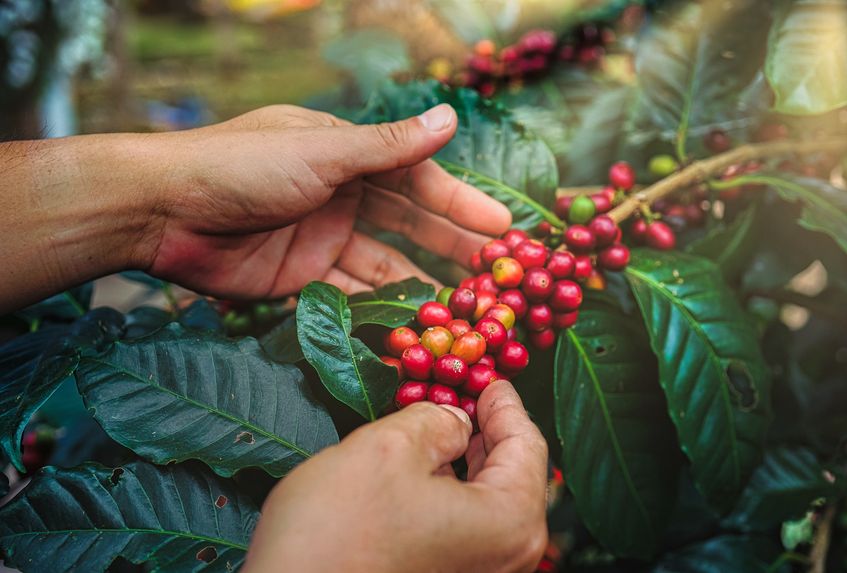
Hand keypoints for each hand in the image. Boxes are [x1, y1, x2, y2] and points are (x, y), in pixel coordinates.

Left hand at [143, 104, 510, 297]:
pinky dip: (380, 312)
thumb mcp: (322, 151)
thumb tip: (449, 117)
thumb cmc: (242, 167)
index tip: (501, 228)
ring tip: (465, 311)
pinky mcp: (302, 278)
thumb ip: (387, 146)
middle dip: (451, 247)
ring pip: (385, 265)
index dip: (460, 204)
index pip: (417, 179)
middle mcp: (341, 195)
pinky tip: (413, 329)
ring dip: (422, 285)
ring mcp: (323, 239)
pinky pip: (352, 296)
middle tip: (496, 274)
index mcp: (348, 155)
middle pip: (408, 225)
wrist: (164, 212)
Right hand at [244, 381, 548, 572]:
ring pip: (486, 503)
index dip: (507, 406)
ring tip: (446, 425)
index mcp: (508, 521)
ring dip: (468, 461)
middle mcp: (505, 559)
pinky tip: (427, 470)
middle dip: (488, 432)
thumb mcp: (389, 447)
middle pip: (511, 477)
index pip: (525, 447)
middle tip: (469, 396)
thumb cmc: (337, 533)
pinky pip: (465, 528)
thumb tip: (456, 421)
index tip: (493, 381)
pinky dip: (452, 491)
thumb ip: (436, 421)